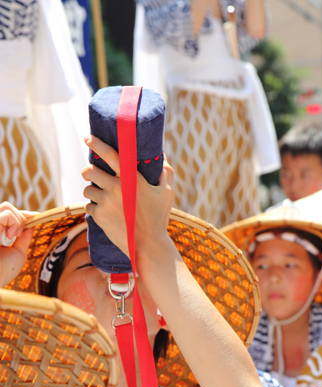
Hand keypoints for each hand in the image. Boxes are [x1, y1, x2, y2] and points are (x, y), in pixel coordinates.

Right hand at [0, 203, 33, 286]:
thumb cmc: (4, 271)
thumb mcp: (18, 251)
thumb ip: (24, 236)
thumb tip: (32, 222)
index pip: (8, 214)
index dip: (24, 215)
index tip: (36, 217)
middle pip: (7, 207)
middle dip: (21, 218)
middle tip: (20, 235)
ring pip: (6, 206)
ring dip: (17, 221)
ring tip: (14, 237)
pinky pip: (5, 212)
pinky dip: (13, 222)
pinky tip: (10, 237)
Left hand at [82, 136, 174, 266]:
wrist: (148, 246)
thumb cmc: (159, 218)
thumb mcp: (167, 193)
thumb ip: (166, 172)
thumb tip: (162, 156)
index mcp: (131, 179)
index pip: (110, 155)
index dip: (97, 144)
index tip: (88, 137)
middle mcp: (116, 188)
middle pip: (89, 171)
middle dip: (89, 171)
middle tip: (93, 174)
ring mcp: (105, 202)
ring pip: (87, 189)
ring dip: (91, 191)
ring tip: (102, 197)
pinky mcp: (99, 216)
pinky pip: (88, 206)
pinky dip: (93, 208)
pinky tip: (104, 213)